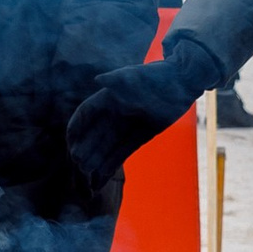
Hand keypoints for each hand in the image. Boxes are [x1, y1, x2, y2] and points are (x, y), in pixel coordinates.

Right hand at [65, 37, 216, 188]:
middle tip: (78, 166)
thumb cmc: (158, 74)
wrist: (182, 81)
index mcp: (109, 97)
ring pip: (107, 146)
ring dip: (97, 161)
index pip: (86, 113)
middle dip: (85, 150)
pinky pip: (123, 151)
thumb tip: (99, 79)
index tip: (69, 143)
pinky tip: (102, 176)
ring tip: (87, 177)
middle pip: (95, 134)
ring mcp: (128, 125)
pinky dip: (112, 164)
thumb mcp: (138, 75)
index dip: (77, 128)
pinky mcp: (142, 135)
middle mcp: (115, 112)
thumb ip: (118, 79)